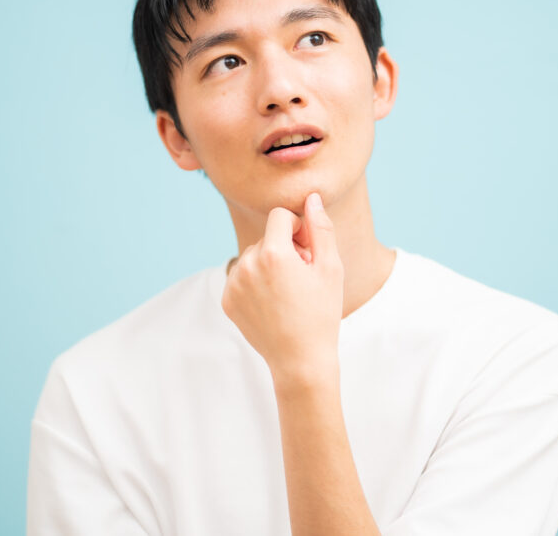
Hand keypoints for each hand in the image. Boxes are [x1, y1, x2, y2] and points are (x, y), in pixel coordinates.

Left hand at [221, 192, 344, 382]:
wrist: (300, 360)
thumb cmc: (321, 313)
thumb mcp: (330, 268)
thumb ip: (320, 228)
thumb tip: (312, 198)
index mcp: (272, 253)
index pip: (280, 216)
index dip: (298, 228)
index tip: (308, 250)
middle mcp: (246, 265)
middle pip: (266, 237)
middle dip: (285, 248)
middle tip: (303, 276)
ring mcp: (233, 284)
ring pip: (253, 256)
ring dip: (270, 264)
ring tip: (288, 291)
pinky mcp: (227, 300)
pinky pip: (242, 276)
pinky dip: (256, 282)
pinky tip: (273, 303)